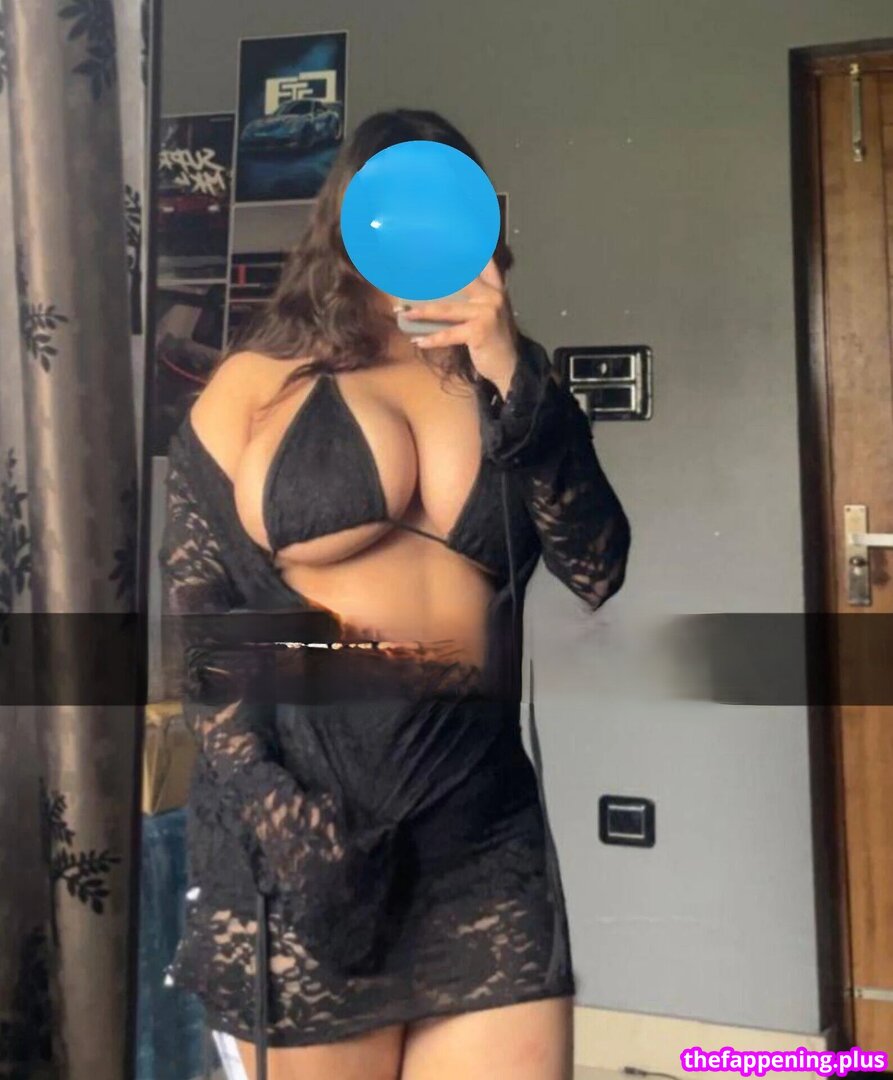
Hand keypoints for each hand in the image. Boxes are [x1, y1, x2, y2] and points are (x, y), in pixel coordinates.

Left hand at [397, 258, 518, 397]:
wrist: (509, 364)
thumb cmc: (493, 337)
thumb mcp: (489, 311)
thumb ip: (475, 295)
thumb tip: (442, 287)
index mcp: (495, 288)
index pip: (483, 263)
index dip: (469, 250)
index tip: (448, 238)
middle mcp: (492, 296)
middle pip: (460, 280)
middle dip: (436, 276)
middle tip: (412, 272)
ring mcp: (486, 313)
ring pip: (447, 310)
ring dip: (423, 312)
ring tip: (405, 313)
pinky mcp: (478, 332)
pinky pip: (449, 335)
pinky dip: (432, 339)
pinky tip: (418, 341)